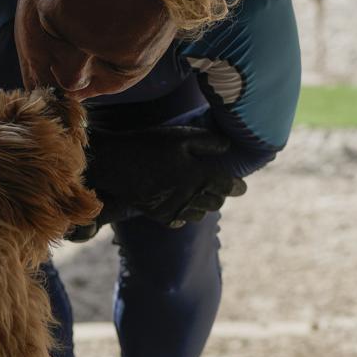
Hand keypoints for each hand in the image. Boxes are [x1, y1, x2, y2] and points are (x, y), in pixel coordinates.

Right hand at [63, 125, 248, 239]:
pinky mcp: (159, 215)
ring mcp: (174, 209)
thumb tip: (228, 147)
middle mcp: (190, 197)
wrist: (115, 163)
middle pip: (215, 203)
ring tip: (202, 196)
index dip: (236, 186)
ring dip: (204, 206)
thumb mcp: (180, 136)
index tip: (241, 187)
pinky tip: (184, 208)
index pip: (226, 186)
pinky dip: (186, 215)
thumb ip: (208, 142)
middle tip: (220, 188)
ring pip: (200, 214)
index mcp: (198, 176)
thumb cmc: (149, 145)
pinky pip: (181, 221)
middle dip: (221, 196)